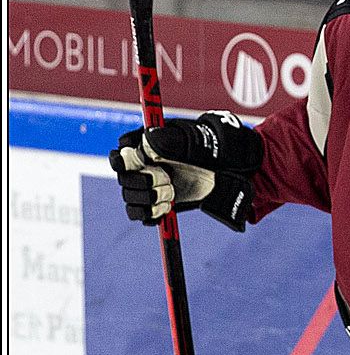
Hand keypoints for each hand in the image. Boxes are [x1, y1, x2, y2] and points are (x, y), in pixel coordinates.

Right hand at [109, 111, 262, 231]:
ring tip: (171, 193)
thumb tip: (146, 140)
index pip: (120, 153)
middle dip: (143, 181)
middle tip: (166, 178)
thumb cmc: (208, 150)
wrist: (225, 172)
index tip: (140, 161)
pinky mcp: (156, 204)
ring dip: (149, 198)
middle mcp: (142, 166)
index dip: (124, 159)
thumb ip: (167, 139)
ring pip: (130, 198)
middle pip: (123, 179)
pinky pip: (140, 215)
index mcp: (144, 146)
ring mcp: (148, 186)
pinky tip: (167, 206)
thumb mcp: (190, 140)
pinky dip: (152, 214)